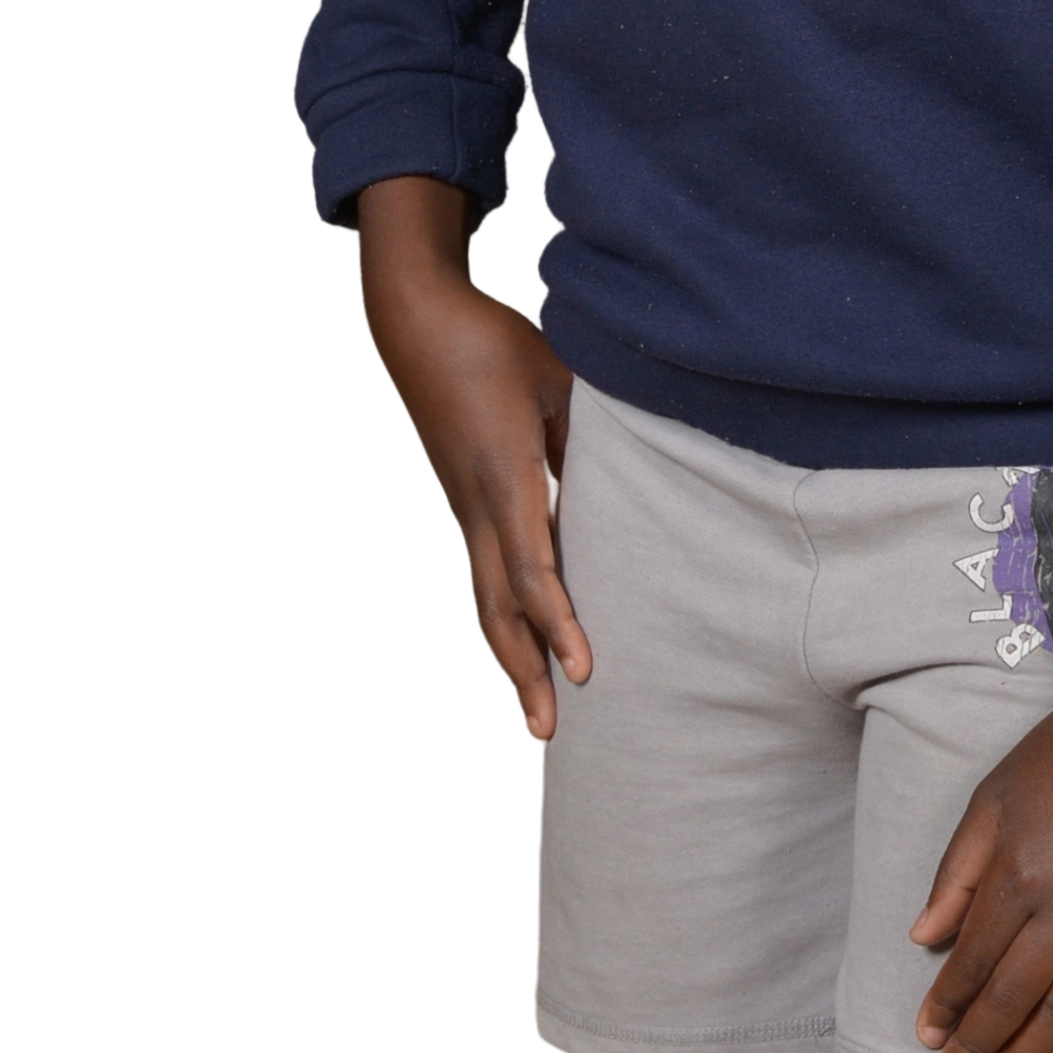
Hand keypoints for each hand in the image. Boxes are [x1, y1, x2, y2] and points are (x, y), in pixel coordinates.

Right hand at [352, 173, 591, 743]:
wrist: (414, 320)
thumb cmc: (490, 340)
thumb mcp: (557, 376)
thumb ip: (592, 430)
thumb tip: (637, 475)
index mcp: (506, 476)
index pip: (533, 567)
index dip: (558, 622)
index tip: (585, 668)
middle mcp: (477, 504)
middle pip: (497, 608)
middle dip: (523, 672)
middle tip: (549, 733)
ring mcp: (463, 506)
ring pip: (483, 600)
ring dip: (508, 660)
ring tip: (533, 718)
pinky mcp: (461, 501)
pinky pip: (481, 574)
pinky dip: (501, 621)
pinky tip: (518, 649)